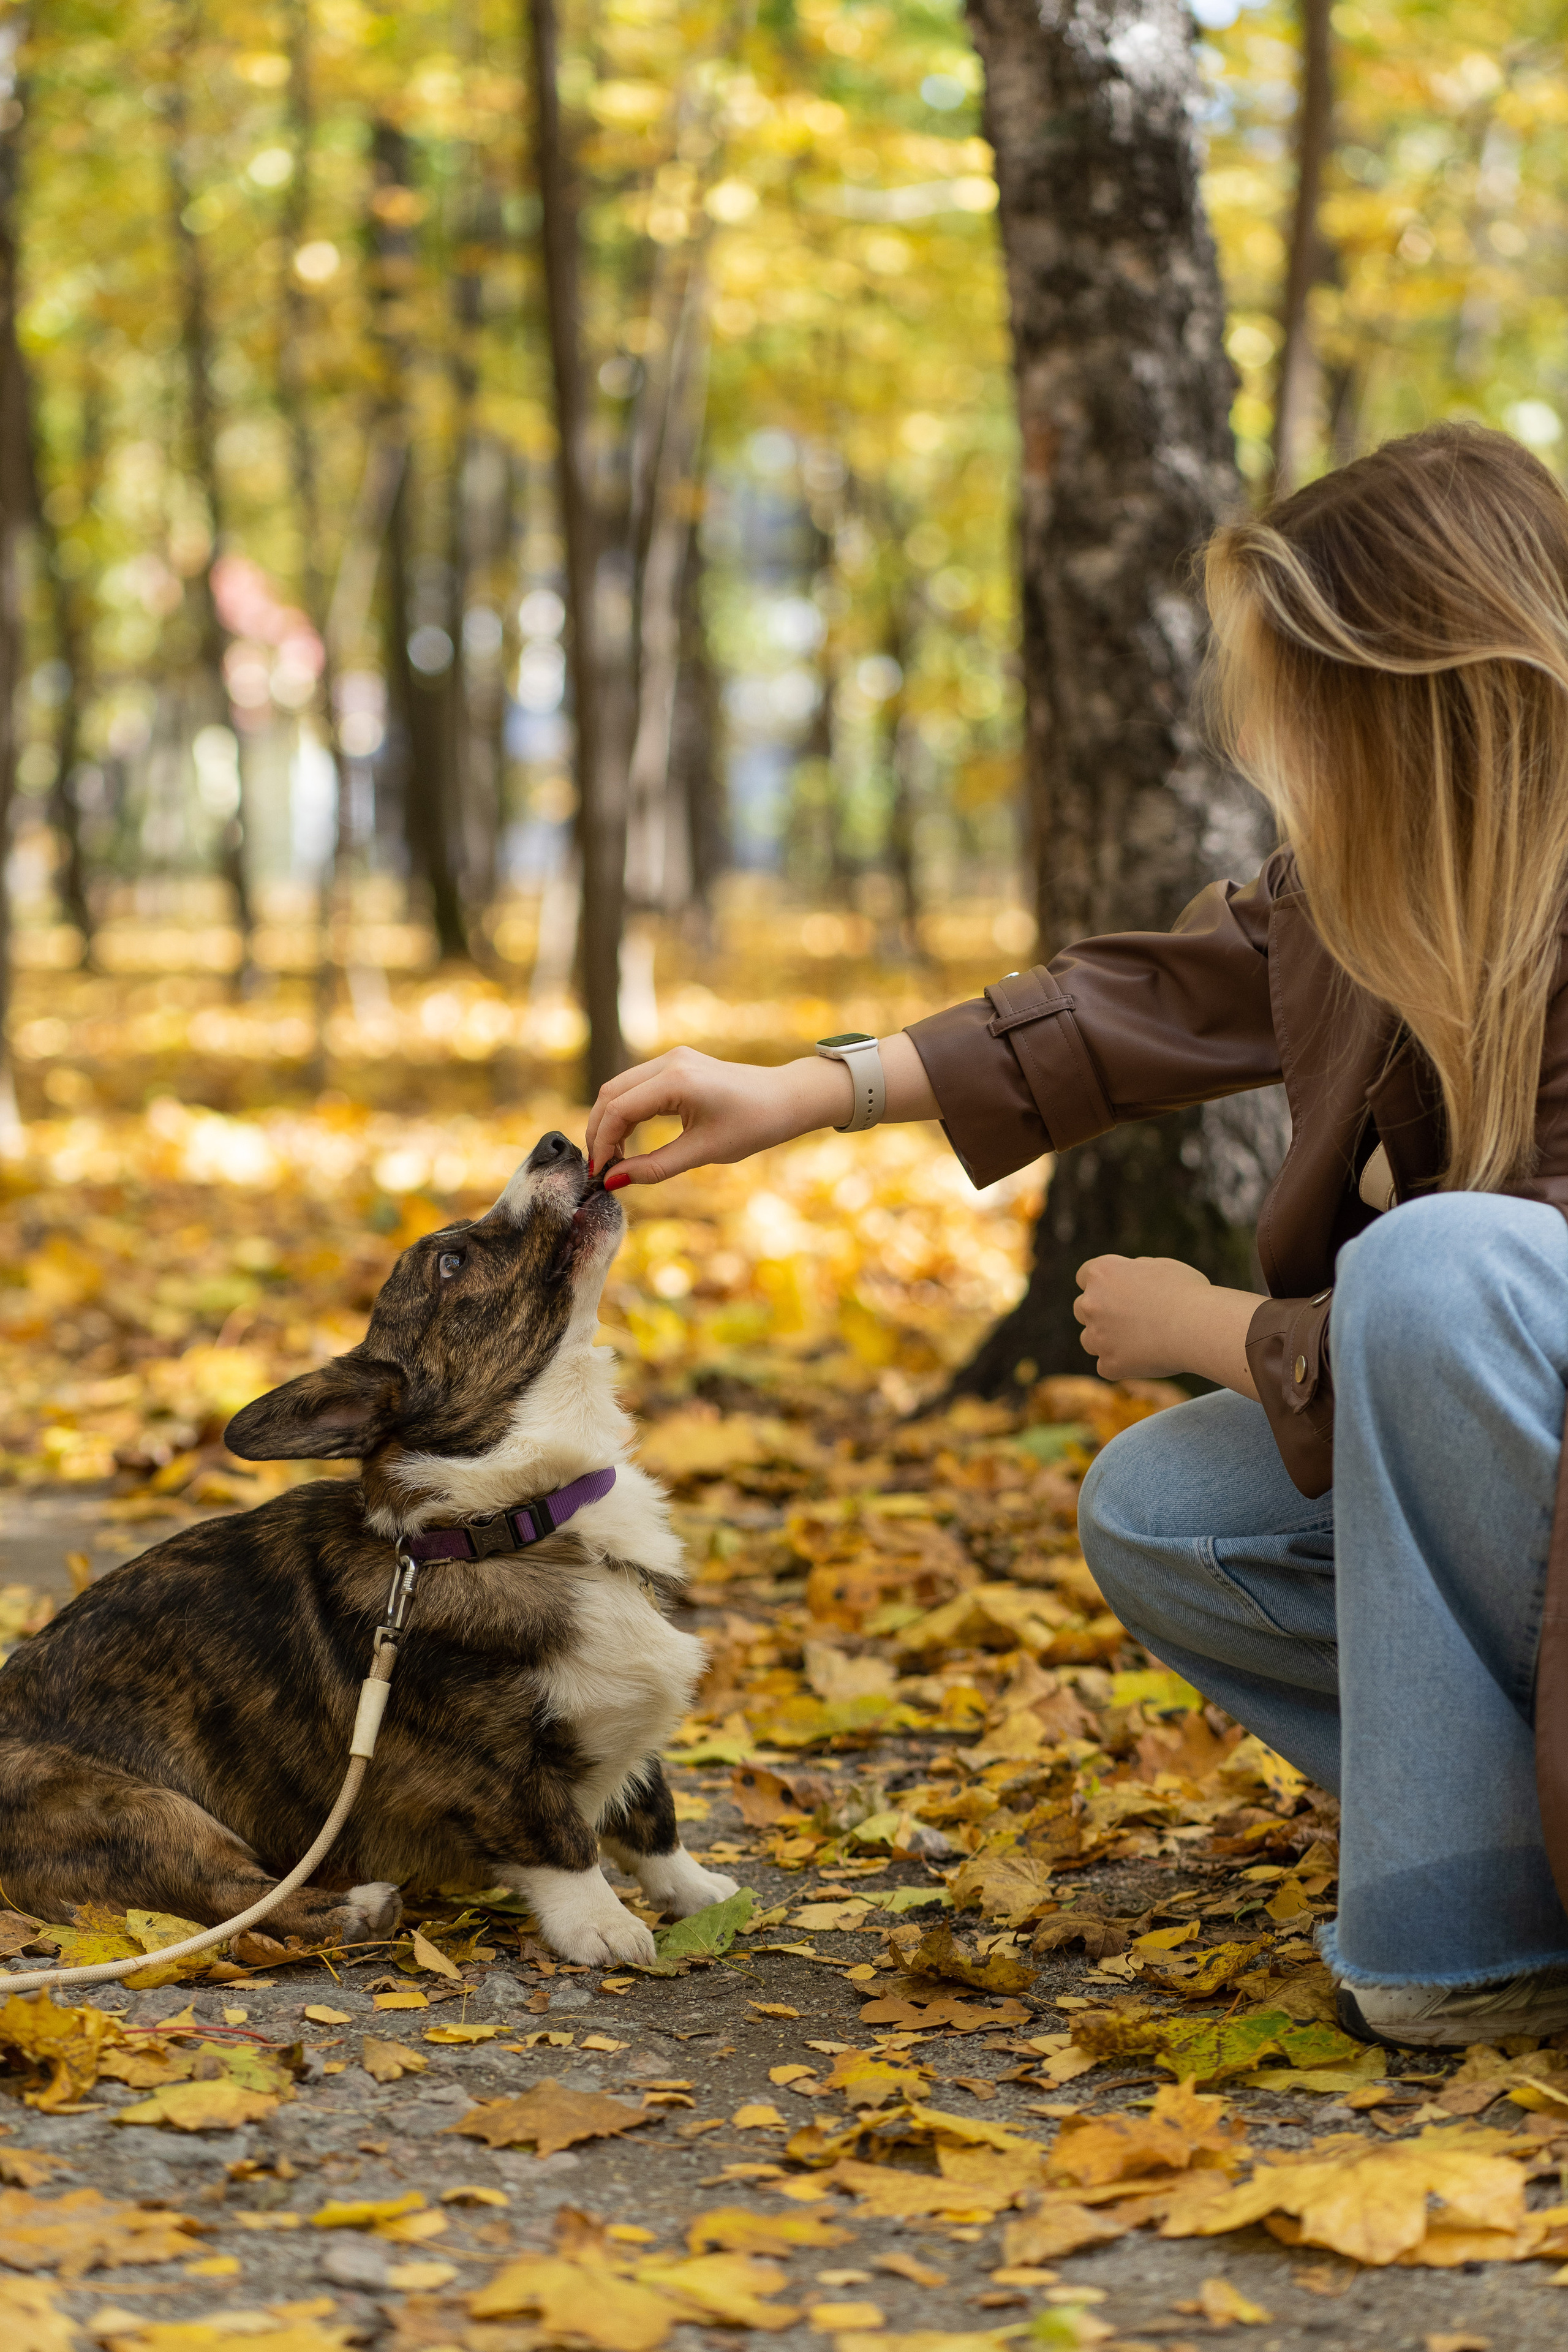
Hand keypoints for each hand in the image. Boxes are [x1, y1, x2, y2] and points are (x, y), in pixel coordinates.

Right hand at [585, 1034, 939, 1188]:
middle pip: (610, 1094)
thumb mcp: (703, 1152)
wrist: (788, 1098)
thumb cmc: (754, 1124)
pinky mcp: (677, 1065)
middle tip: (600, 1169)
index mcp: (676, 1080)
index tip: (599, 1175)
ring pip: (620, 1088)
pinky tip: (628, 1142)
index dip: (602, 1144)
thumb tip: (614, 1182)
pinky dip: (626, 1112)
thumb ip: (656, 1167)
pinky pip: (638, 1086)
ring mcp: (673, 1059)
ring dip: (610, 1122)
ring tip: (612, 1159)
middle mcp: (669, 1062)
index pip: (618, 1110)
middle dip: (599, 1132)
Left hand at [1073, 1256, 1212, 1379]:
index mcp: (1102, 1272)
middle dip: (1100, 1313)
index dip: (1101, 1285)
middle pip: (1082, 1308)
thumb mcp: (1162, 1267)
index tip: (1115, 1293)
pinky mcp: (1109, 1364)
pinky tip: (1146, 1360)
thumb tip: (1131, 1277)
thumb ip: (1137, 1272)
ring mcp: (1097, 1335)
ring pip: (1089, 1340)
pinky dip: (1122, 1365)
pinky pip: (1107, 1366)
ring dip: (1106, 1340)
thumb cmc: (1187, 1293)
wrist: (1197, 1326)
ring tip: (1138, 1342)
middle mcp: (1091, 1302)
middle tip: (1127, 1319)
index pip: (1085, 1277)